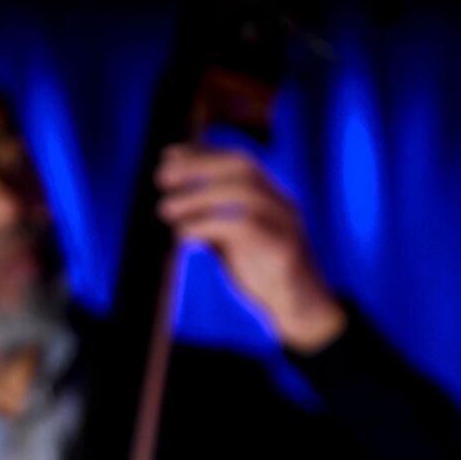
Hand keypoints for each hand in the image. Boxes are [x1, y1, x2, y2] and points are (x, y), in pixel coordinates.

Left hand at [154, 143, 345, 353]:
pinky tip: (183, 234)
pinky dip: (207, 225)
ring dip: (198, 196)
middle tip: (161, 178)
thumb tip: (172, 201)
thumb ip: (211, 216)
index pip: (238, 160)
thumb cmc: (261, 270)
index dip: (202, 152)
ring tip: (165, 209)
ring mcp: (285, 223)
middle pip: (243, 166)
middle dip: (199, 164)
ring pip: (244, 193)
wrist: (299, 307)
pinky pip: (244, 226)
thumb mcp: (232, 238)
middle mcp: (280, 202)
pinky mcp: (283, 249)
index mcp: (270, 195)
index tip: (167, 154)